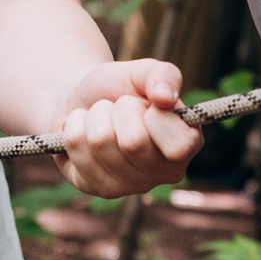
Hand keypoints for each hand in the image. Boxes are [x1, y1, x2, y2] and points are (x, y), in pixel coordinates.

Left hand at [53, 59, 201, 196]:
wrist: (83, 98)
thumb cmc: (121, 87)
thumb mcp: (143, 72)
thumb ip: (163, 75)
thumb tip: (165, 97)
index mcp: (187, 146)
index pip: (177, 146)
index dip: (153, 115)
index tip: (147, 105)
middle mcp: (162, 173)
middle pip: (133, 142)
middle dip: (118, 109)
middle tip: (118, 109)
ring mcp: (128, 186)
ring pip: (100, 141)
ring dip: (94, 116)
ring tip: (100, 117)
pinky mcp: (94, 187)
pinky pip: (76, 148)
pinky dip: (74, 125)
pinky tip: (83, 130)